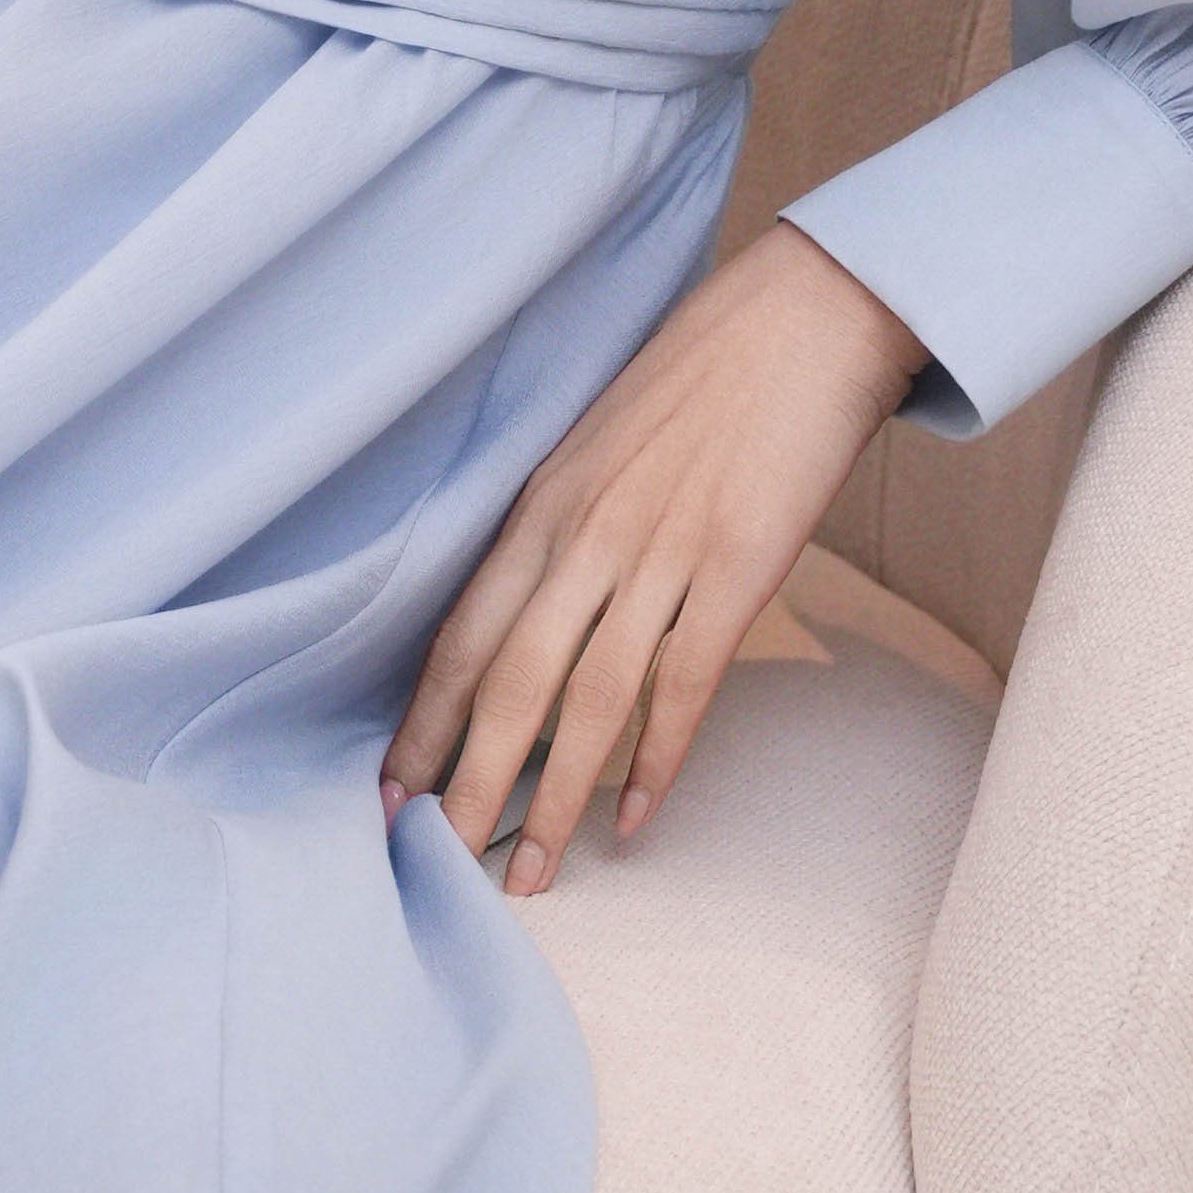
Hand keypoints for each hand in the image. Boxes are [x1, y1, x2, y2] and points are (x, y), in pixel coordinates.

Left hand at [381, 222, 920, 892]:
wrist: (806, 318)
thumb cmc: (704, 377)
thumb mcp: (602, 443)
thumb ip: (565, 524)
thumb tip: (532, 605)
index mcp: (543, 504)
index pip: (463, 633)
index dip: (423, 720)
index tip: (387, 792)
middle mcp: (586, 535)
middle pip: (508, 684)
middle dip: (464, 782)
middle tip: (434, 862)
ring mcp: (660, 554)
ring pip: (586, 702)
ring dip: (552, 798)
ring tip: (529, 874)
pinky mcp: (737, 569)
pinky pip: (682, 684)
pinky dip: (655, 759)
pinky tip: (633, 819)